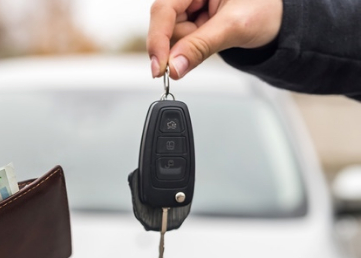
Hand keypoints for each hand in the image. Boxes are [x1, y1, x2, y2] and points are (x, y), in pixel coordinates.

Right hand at [148, 0, 282, 78]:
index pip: (163, 9)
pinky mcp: (192, 20)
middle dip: (181, 42)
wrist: (282, 21)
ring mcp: (190, 6)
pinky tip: (211, 39)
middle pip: (164, 24)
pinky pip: (180, 40)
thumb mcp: (235, 27)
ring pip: (171, 35)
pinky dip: (192, 47)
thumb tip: (174, 67)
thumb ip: (200, 47)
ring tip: (217, 36)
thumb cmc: (269, 10)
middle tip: (209, 41)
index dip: (158, 40)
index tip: (159, 68)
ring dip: (189, 45)